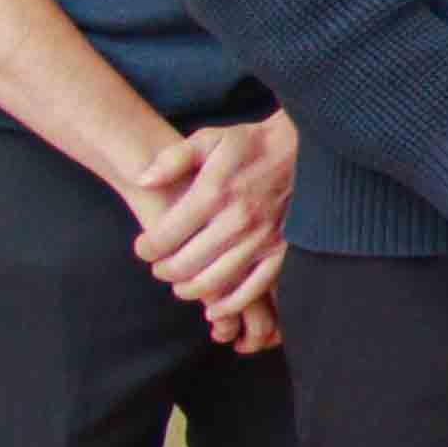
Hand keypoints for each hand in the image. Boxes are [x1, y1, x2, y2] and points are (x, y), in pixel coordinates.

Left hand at [127, 112, 297, 318]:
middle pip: (185, 265)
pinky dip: (230, 305)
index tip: (143, 248)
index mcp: (213, 193)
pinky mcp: (282, 251)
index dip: (146, 249)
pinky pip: (253, 290)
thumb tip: (142, 181)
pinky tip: (214, 307)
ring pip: (214, 282)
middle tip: (160, 267)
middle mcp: (237, 220)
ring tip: (182, 284)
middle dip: (164, 271)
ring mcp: (262, 239)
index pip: (165, 236)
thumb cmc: (252, 145)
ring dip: (190, 289)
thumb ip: (172, 160)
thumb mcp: (209, 139)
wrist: (305, 149)